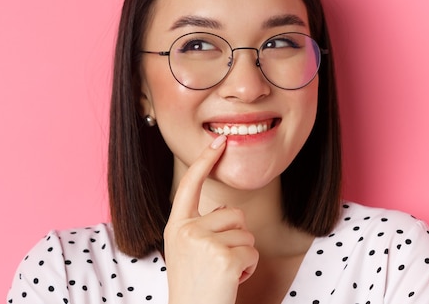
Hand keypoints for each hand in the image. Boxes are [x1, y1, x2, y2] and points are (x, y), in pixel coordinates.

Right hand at [164, 135, 258, 303]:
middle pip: (232, 213)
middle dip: (236, 236)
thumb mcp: (185, 250)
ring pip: (245, 232)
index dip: (205, 161)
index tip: (218, 142)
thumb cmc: (194, 287)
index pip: (190, 185)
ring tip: (223, 272)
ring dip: (242, 253)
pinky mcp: (224, 257)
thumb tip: (225, 211)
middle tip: (218, 262)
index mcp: (176, 226)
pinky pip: (252, 251)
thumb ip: (199, 227)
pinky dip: (248, 267)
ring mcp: (204, 243)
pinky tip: (231, 280)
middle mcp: (187, 230)